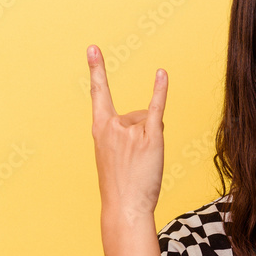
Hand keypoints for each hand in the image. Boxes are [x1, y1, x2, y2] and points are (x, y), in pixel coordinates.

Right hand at [87, 45, 166, 220]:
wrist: (124, 206)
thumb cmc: (121, 185)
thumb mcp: (116, 155)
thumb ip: (128, 132)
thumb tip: (150, 117)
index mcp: (99, 129)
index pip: (98, 94)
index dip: (96, 70)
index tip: (93, 48)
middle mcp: (112, 126)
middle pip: (136, 114)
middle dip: (141, 133)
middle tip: (134, 162)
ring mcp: (131, 130)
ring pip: (149, 121)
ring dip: (152, 139)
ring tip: (143, 163)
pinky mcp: (150, 137)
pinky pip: (156, 108)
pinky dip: (160, 91)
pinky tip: (161, 74)